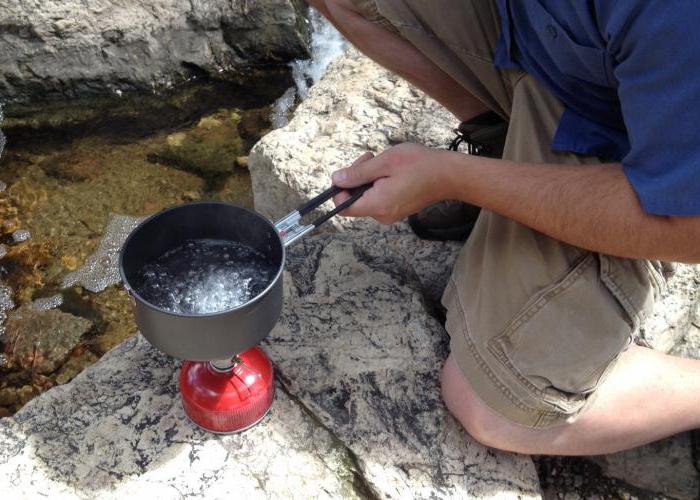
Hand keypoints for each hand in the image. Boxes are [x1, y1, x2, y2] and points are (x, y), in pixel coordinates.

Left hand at [332, 144, 451, 223]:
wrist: (449, 175)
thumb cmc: (419, 165)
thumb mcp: (384, 162)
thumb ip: (358, 173)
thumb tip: (336, 180)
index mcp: (376, 205)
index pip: (342, 207)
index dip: (339, 189)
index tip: (351, 170)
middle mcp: (381, 215)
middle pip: (354, 200)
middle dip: (356, 178)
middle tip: (369, 157)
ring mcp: (390, 214)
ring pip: (366, 197)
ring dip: (368, 178)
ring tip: (383, 162)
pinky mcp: (397, 209)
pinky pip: (378, 198)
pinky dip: (379, 183)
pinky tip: (392, 171)